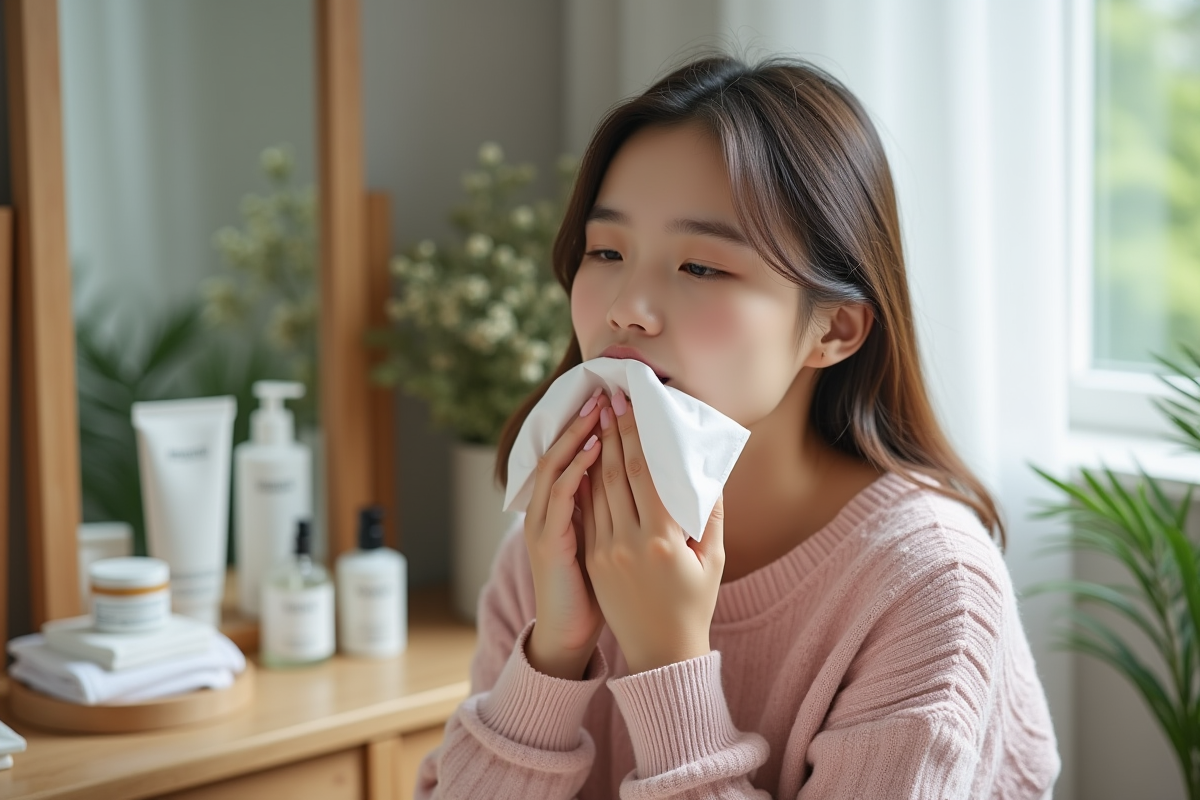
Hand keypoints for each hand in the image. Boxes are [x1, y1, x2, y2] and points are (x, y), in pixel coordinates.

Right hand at [523, 389, 609, 679]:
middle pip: (566, 453)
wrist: (571, 635)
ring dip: (578, 435)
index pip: (580, 459)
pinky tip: (594, 450)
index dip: (597, 430)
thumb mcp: (608, 547)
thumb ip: (620, 514)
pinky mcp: (547, 541)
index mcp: (568, 510)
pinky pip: (559, 495)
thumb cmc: (598, 595)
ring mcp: (545, 524)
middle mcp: (551, 510)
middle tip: (610, 392)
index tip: (621, 404)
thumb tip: (658, 484)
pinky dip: (575, 469)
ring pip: (558, 466)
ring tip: (601, 409)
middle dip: (587, 422)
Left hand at [579, 388, 725, 673]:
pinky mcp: (591, 560)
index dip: (633, 435)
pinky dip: (585, 483)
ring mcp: (604, 551)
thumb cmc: (695, 603)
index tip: (628, 405)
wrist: (661, 652)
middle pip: (614, 473)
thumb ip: (710, 513)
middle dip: (610, 432)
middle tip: (607, 400)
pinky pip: (587, 512)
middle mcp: (628, 542)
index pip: (643, 472)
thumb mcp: (714, 558)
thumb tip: (708, 471)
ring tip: (596, 422)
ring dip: (595, 452)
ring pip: (595, 490)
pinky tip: (587, 461)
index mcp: (662, 539)